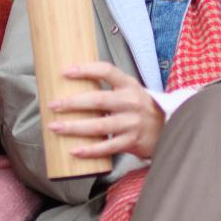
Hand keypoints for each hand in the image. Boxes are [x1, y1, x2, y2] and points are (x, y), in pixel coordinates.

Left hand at [47, 62, 164, 159]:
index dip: (85, 70)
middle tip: (52, 105)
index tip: (65, 72)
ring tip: (55, 127)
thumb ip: (107, 86)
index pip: (106, 71)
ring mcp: (131, 123)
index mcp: (128, 85)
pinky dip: (90, 150)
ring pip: (99, 126)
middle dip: (72, 103)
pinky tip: (74, 151)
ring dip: (75, 127)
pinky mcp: (131, 141)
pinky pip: (107, 147)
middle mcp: (130, 102)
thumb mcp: (129, 90)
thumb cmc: (140, 107)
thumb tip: (71, 83)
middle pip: (98, 100)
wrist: (167, 127)